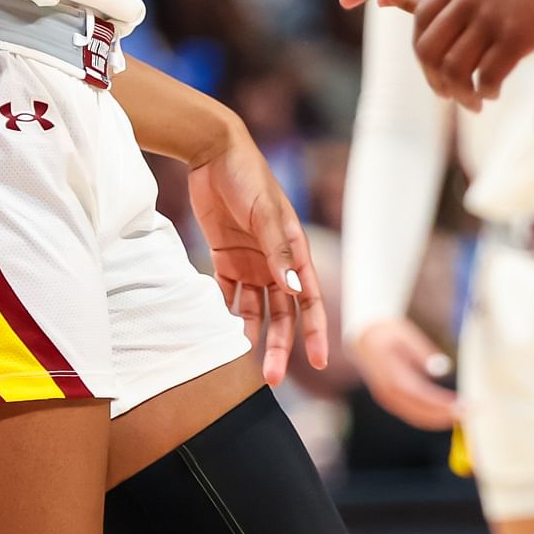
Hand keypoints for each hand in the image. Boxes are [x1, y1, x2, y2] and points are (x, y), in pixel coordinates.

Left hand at [187, 130, 330, 385]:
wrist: (213, 153)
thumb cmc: (248, 176)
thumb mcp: (266, 212)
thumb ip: (279, 251)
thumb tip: (297, 289)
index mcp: (295, 250)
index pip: (310, 299)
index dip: (316, 331)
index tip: (319, 362)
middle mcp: (276, 262)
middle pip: (282, 314)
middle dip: (280, 346)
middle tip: (271, 379)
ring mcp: (251, 262)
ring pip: (255, 310)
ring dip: (251, 335)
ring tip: (242, 364)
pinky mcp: (225, 259)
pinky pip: (226, 295)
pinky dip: (224, 314)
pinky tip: (218, 334)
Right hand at [349, 318, 457, 430]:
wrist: (362, 337)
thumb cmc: (386, 332)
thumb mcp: (404, 334)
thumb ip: (422, 351)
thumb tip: (443, 367)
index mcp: (391, 376)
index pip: (420, 396)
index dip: (442, 404)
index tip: (463, 405)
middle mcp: (387, 393)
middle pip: (419, 413)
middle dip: (445, 416)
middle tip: (470, 412)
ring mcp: (388, 399)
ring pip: (416, 417)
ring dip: (440, 419)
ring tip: (463, 414)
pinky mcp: (391, 400)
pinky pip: (412, 414)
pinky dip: (430, 417)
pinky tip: (447, 414)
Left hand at [413, 0, 533, 107]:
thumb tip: (474, 12)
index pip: (420, 19)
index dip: (423, 50)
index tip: (435, 67)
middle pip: (429, 49)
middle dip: (435, 79)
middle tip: (450, 94)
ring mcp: (491, 16)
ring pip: (454, 69)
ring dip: (461, 94)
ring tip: (476, 102)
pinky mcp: (518, 35)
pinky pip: (488, 76)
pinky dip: (487, 91)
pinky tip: (495, 92)